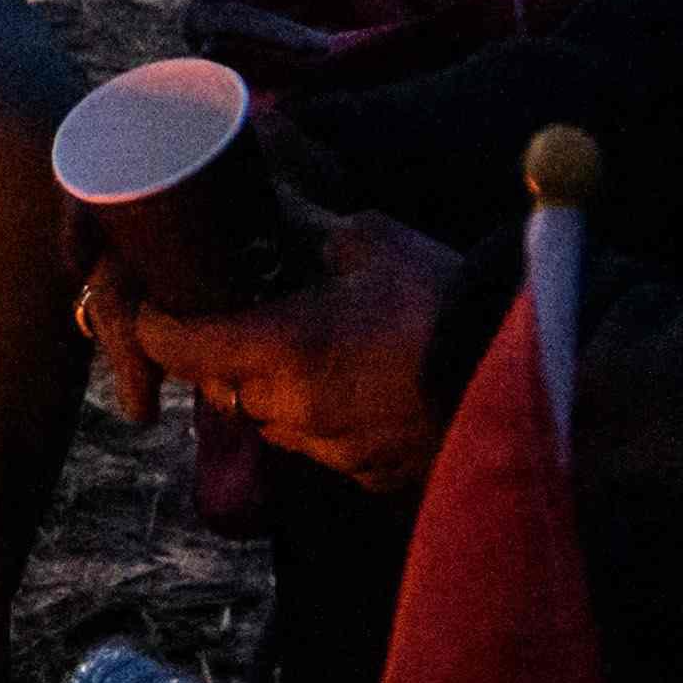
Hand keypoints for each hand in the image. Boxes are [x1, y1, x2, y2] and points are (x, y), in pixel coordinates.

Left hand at [88, 207, 460, 486]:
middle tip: (235, 316)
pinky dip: (318, 418)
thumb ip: (297, 229)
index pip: (178, 347)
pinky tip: (350, 382)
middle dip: (217, 355)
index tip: (156, 303)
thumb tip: (260, 208)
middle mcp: (294, 409)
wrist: (528, 369)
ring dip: (268, 390)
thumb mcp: (363, 240)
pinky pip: (319, 447)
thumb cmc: (442, 294)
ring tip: (300, 346)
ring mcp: (334, 450)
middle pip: (220, 388)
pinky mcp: (371, 474)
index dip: (154, 324)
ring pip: (268, 422)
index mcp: (280, 347)